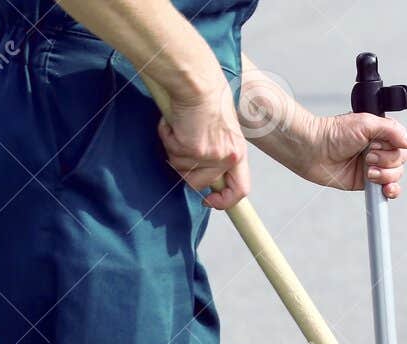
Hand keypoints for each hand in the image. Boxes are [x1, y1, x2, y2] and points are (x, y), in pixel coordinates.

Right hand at [158, 81, 250, 209]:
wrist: (198, 80)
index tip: (209, 201)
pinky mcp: (190, 149)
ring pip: (180, 168)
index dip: (224, 201)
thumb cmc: (209, 94)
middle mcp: (227, 157)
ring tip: (180, 125)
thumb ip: (219, 148)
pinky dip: (166, 136)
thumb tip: (205, 165)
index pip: (240, 190)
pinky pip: (170, 151)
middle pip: (199, 183)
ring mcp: (209, 155)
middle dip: (184, 169)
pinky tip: (174, 120)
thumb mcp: (224, 127)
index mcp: (238, 152)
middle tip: (179, 147)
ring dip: (174, 148)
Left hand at [275, 112, 406, 198]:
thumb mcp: (366, 123)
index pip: (402, 143)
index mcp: (381, 134)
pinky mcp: (366, 183)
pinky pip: (386, 190)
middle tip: (367, 156)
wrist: (314, 150)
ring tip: (366, 170)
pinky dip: (390, 191)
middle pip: (400, 160)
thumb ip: (391, 130)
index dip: (393, 147)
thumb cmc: (334, 133)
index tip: (376, 144)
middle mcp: (379, 149)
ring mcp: (373, 167)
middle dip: (386, 161)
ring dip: (384, 175)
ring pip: (395, 175)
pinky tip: (384, 189)